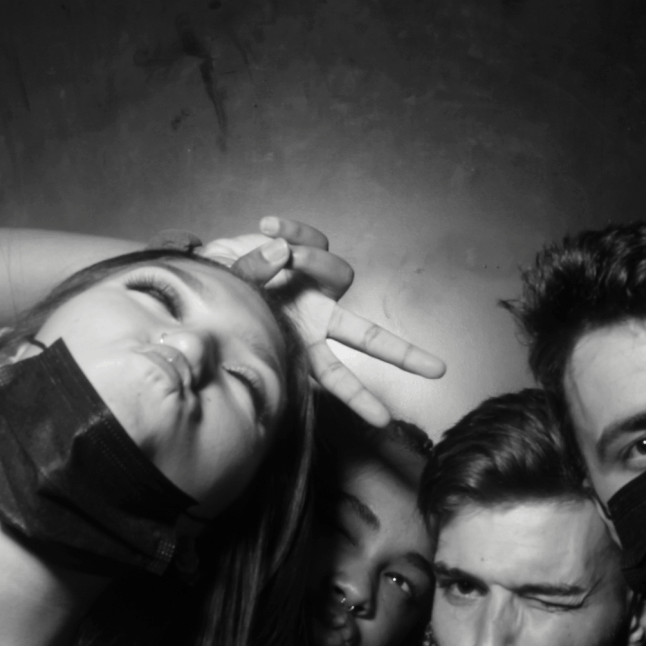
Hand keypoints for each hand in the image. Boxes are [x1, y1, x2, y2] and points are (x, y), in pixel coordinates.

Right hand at [201, 216, 445, 426]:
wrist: (206, 269)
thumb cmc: (219, 296)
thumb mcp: (228, 295)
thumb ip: (253, 277)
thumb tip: (284, 252)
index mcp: (300, 345)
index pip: (336, 376)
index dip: (359, 398)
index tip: (384, 420)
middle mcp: (318, 320)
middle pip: (368, 338)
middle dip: (403, 355)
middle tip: (438, 371)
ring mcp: (317, 288)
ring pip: (342, 274)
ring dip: (313, 260)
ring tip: (277, 251)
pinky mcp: (311, 254)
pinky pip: (314, 238)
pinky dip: (293, 229)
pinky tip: (267, 224)